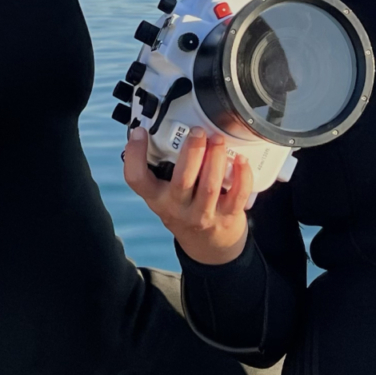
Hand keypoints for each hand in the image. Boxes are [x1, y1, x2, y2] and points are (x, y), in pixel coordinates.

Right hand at [121, 127, 252, 265]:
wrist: (209, 246)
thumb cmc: (185, 210)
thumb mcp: (165, 194)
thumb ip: (162, 168)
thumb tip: (161, 127)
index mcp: (157, 198)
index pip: (137, 179)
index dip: (134, 155)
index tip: (140, 132)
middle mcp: (177, 208)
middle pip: (182, 179)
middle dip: (192, 151)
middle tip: (198, 132)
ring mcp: (203, 215)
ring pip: (210, 185)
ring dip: (216, 158)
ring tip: (218, 139)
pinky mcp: (227, 217)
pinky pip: (236, 194)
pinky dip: (241, 175)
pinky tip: (240, 159)